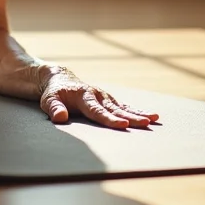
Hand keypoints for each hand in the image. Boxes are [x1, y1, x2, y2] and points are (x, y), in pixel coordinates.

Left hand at [37, 65, 159, 128]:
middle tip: (147, 123)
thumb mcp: (49, 100)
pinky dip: (137, 110)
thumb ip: (54, 109)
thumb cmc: (54, 93)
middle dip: (131, 116)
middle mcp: (97, 95)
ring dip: (138, 113)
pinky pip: (124, 105)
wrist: (60, 79)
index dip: (110, 119)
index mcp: (83, 96)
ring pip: (123, 106)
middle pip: (115, 109)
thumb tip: (60, 118)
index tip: (123, 124)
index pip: (97, 111)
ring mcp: (104, 96)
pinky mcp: (108, 99)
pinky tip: (151, 116)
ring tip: (154, 119)